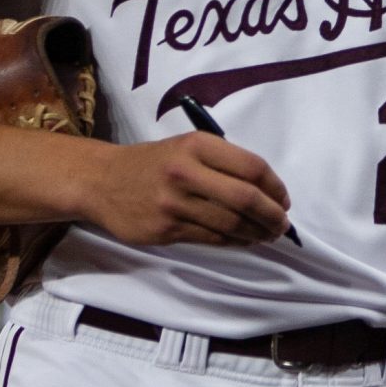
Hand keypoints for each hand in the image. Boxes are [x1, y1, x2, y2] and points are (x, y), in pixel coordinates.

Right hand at [80, 131, 291, 246]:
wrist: (101, 181)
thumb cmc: (153, 164)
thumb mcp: (186, 148)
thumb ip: (223, 164)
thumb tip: (268, 193)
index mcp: (197, 145)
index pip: (252, 167)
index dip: (275, 187)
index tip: (284, 200)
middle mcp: (186, 171)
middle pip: (246, 198)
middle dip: (272, 216)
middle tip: (282, 225)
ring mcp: (174, 202)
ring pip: (230, 223)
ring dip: (256, 233)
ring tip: (267, 235)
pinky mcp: (165, 229)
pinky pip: (211, 238)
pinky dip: (234, 241)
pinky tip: (242, 240)